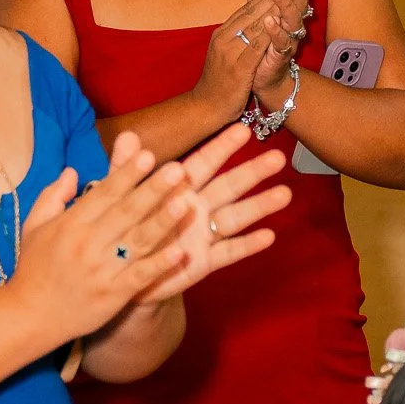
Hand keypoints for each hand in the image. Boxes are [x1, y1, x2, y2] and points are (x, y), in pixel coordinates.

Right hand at [12, 133, 193, 341]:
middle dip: (153, 190)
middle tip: (177, 170)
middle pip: (126, 212)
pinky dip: (160, 264)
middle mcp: (88, 243)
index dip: (127, 173)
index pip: (105, 193)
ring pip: (137, 241)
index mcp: (71, 224)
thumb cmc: (33, 269)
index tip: (148, 154)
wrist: (28, 317)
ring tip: (184, 204)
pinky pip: (140, 276)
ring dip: (163, 222)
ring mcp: (102, 270)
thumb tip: (72, 170)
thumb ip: (53, 196)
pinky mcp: (113, 294)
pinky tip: (180, 252)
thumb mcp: (34, 227)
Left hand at [134, 122, 290, 301]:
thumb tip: (128, 135)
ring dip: (259, 206)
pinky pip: (229, 252)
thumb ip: (126, 169)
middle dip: (253, 173)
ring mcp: (203, 234)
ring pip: (236, 217)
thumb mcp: (120, 197)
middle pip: (229, 186)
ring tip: (284, 194)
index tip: (242, 130)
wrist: (121, 273)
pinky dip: (247, 245)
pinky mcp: (204, 262)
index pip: (204, 163)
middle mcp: (197, 207)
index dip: (222, 147)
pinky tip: (268, 236)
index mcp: (178, 188)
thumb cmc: (124, 228)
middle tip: (277, 158)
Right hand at [193, 0, 292, 119]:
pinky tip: (281, 25)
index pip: (245, 10)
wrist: (204, 108)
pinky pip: (256, 47)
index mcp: (222, 34)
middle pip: (251, 14)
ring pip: (254, 26)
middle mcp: (224, 39)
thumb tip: (248, 19)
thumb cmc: (218, 82)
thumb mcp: (225, 53)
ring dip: (271, 9)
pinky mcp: (238, 68)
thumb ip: (236, 34)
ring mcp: (230, 53)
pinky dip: (268, 34)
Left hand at [250, 0, 311, 102]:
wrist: (259, 80)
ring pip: (293, 20)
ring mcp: (289, 40)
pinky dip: (275, 31)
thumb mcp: (257, 18)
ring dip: (285, 5)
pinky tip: (269, 21)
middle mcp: (294, 23)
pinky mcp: (280, 57)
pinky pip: (281, 43)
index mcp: (289, 11)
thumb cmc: (260, 46)